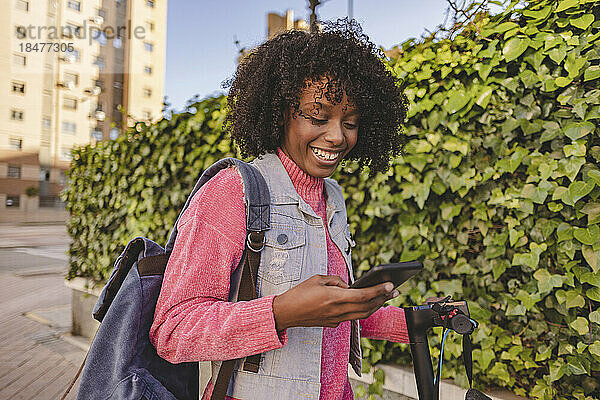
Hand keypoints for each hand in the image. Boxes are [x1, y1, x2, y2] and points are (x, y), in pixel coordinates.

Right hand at [272, 275, 398, 329]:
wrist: (286, 313)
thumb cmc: (299, 294)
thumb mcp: (318, 279)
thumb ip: (336, 281)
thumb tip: (348, 285)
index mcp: (334, 298)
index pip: (363, 295)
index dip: (379, 291)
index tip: (391, 285)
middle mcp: (337, 311)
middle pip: (367, 307)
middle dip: (383, 299)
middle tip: (394, 291)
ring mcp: (336, 319)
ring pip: (362, 314)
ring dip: (375, 306)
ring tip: (384, 298)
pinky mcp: (333, 323)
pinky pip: (351, 317)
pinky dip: (360, 310)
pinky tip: (365, 303)